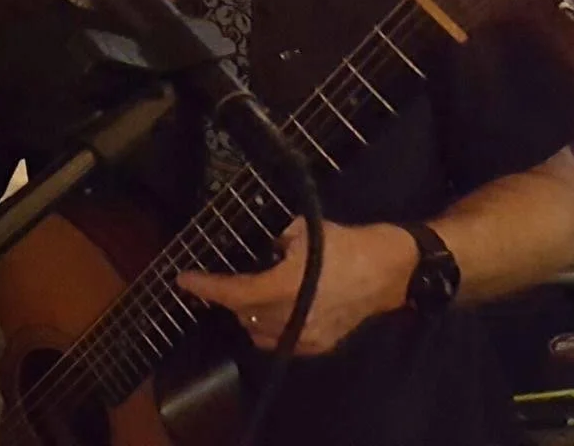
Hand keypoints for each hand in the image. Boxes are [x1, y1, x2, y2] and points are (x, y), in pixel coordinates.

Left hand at [175, 219, 417, 355]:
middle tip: (220, 280)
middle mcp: (291, 316)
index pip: (233, 292)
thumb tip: (255, 245)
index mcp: (284, 286)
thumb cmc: (345, 244)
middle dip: (227, 297)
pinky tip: (272, 311)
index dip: (205, 287)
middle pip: (242, 313)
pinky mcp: (319, 344)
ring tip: (247, 293)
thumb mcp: (302, 230)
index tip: (183, 279)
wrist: (390, 270)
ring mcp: (306, 335)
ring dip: (246, 313)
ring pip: (257, 331)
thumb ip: (272, 240)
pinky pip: (279, 341)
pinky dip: (267, 328)